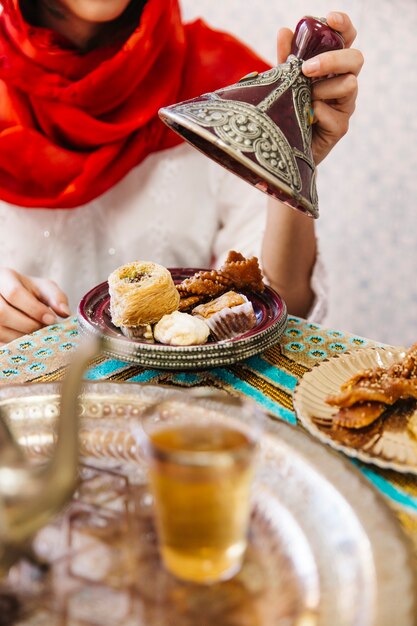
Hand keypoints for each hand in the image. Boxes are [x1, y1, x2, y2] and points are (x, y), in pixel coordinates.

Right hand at [0, 268, 69, 344]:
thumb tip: (65, 312)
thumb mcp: (44, 288)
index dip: (34, 309)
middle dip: (28, 324)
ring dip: (21, 336)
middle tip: (43, 329)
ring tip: (36, 335)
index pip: (14, 293)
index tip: (51, 319)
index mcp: (3, 277)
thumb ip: (56, 297)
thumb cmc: (29, 292)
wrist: (10, 297)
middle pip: (3, 313)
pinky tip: (25, 339)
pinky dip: (14, 342)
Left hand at [277, 12, 363, 163]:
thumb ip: (286, 59)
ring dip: (323, 89)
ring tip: (304, 99)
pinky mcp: (340, 127)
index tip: (331, 19)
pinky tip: (305, 119)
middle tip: (307, 68)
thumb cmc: (289, 111)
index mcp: (333, 67)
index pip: (346, 40)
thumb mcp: (285, 81)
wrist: (285, 147)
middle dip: (332, 60)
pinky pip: (333, 115)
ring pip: (349, 85)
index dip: (344, 26)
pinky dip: (316, 113)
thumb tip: (284, 31)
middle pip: (356, 59)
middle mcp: (343, 83)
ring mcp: (344, 106)